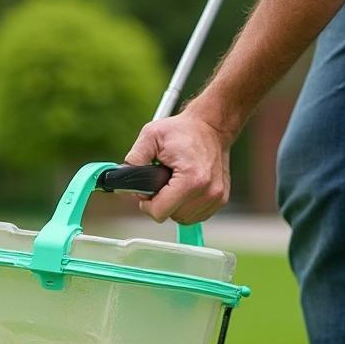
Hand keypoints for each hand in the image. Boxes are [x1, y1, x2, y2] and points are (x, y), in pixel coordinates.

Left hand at [123, 109, 231, 223]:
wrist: (212, 125)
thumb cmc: (183, 130)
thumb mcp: (151, 135)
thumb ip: (134, 158)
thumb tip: (124, 178)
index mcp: (191, 180)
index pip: (159, 213)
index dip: (147, 204)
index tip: (148, 191)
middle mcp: (207, 191)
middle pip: (170, 216)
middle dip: (161, 203)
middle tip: (162, 182)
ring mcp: (216, 197)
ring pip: (182, 218)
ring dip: (173, 205)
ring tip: (174, 183)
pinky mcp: (220, 200)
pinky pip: (195, 215)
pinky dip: (186, 206)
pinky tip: (184, 189)